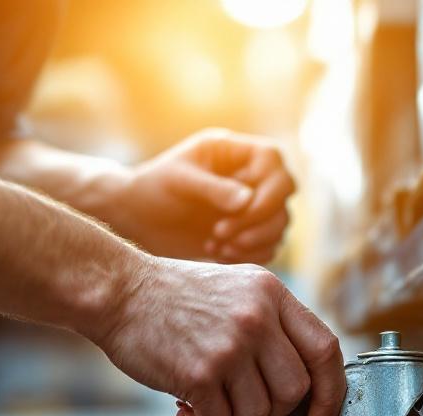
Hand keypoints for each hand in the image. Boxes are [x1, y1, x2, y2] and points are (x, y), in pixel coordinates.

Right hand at [96, 257, 344, 415]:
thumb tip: (306, 385)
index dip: (331, 394)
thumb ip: (275, 326)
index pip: (326, 350)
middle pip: (296, 391)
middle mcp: (257, 318)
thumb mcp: (238, 290)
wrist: (117, 291)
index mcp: (273, 294)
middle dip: (271, 411)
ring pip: (259, 413)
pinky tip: (185, 410)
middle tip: (239, 402)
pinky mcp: (199, 372)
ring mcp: (230, 345)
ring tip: (207, 403)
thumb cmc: (176, 298)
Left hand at [100, 129, 295, 263]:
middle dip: (258, 220)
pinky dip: (250, 255)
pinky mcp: (249, 234)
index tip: (239, 210)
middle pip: (283, 197)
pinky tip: (217, 255)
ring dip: (253, 241)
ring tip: (215, 246)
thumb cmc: (154, 188)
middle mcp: (252, 178)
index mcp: (238, 153)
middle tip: (219, 233)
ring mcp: (253, 207)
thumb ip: (213, 188)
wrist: (138, 218)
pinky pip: (269, 247)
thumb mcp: (179, 180)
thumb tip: (248, 200)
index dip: (267, 189)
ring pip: (280, 225)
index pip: (274, 163)